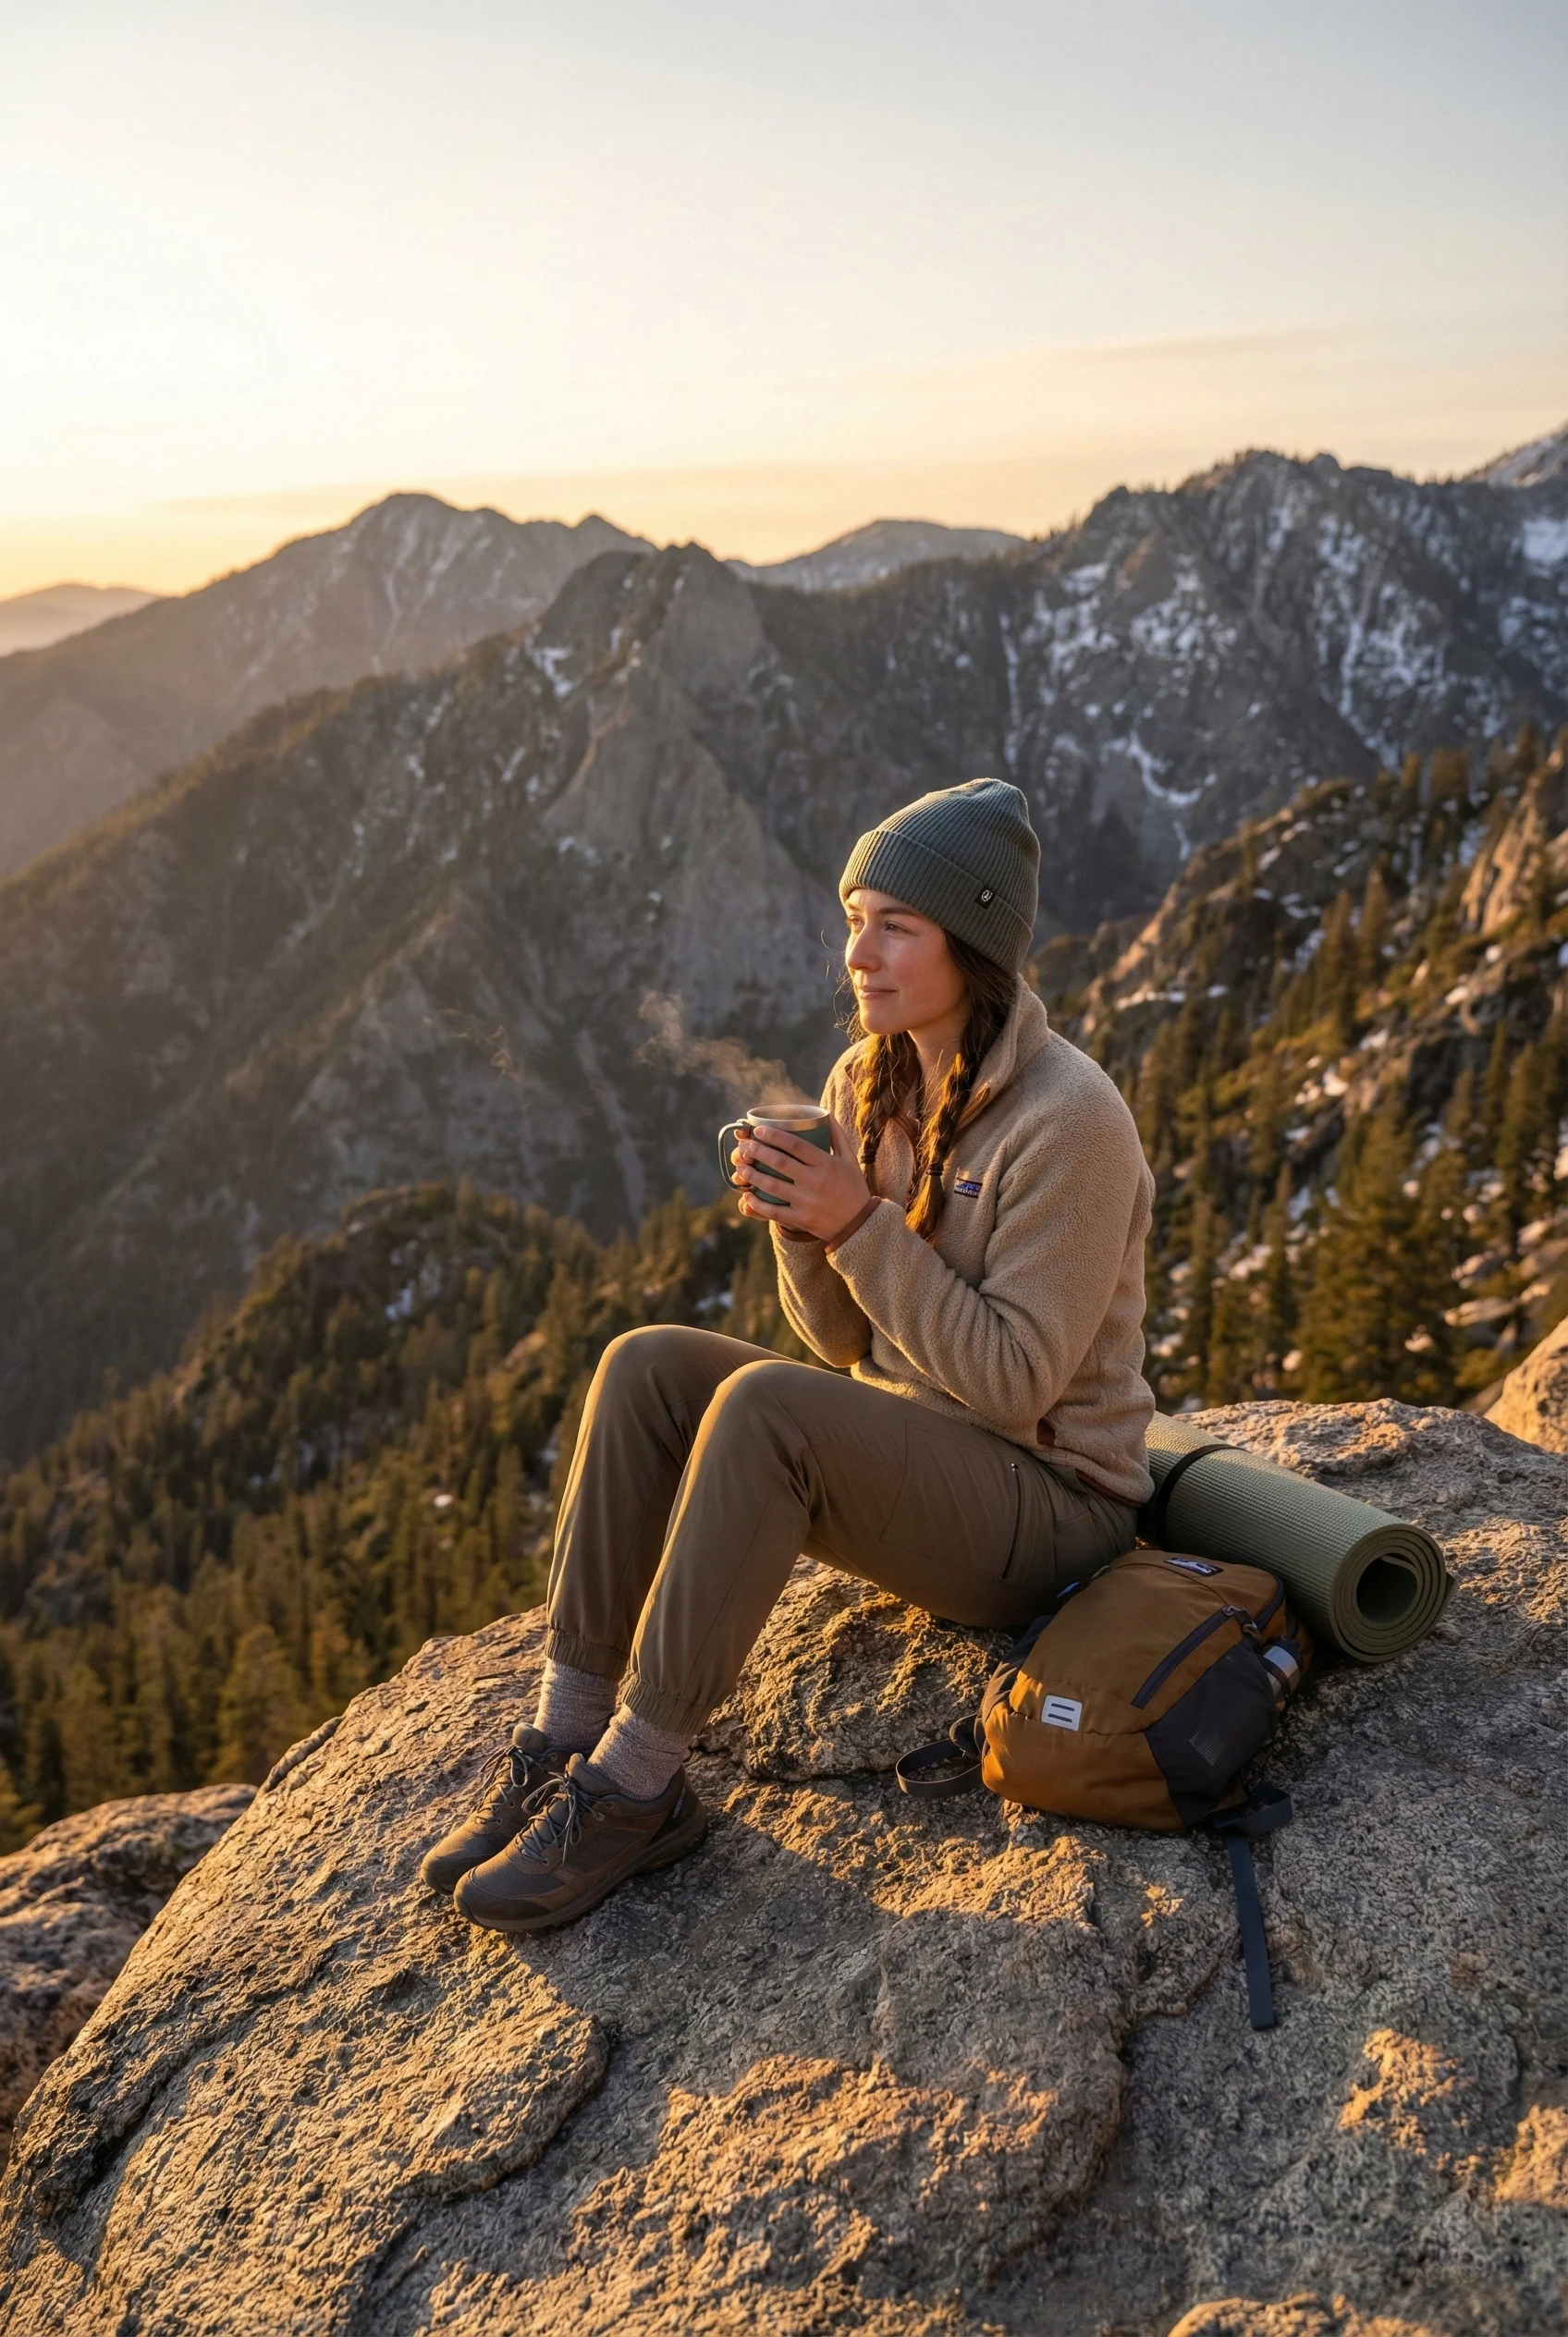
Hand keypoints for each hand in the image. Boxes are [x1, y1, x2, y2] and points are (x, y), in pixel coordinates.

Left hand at [732, 1113, 871, 1241]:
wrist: (860, 1223)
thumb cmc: (853, 1187)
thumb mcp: (849, 1159)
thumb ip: (837, 1136)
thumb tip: (824, 1114)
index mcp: (826, 1164)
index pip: (796, 1145)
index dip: (774, 1136)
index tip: (758, 1130)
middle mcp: (815, 1181)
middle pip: (780, 1163)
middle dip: (758, 1152)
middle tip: (744, 1147)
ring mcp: (807, 1202)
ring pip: (773, 1186)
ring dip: (753, 1176)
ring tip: (740, 1168)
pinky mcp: (802, 1219)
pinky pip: (774, 1212)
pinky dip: (758, 1204)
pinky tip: (747, 1196)